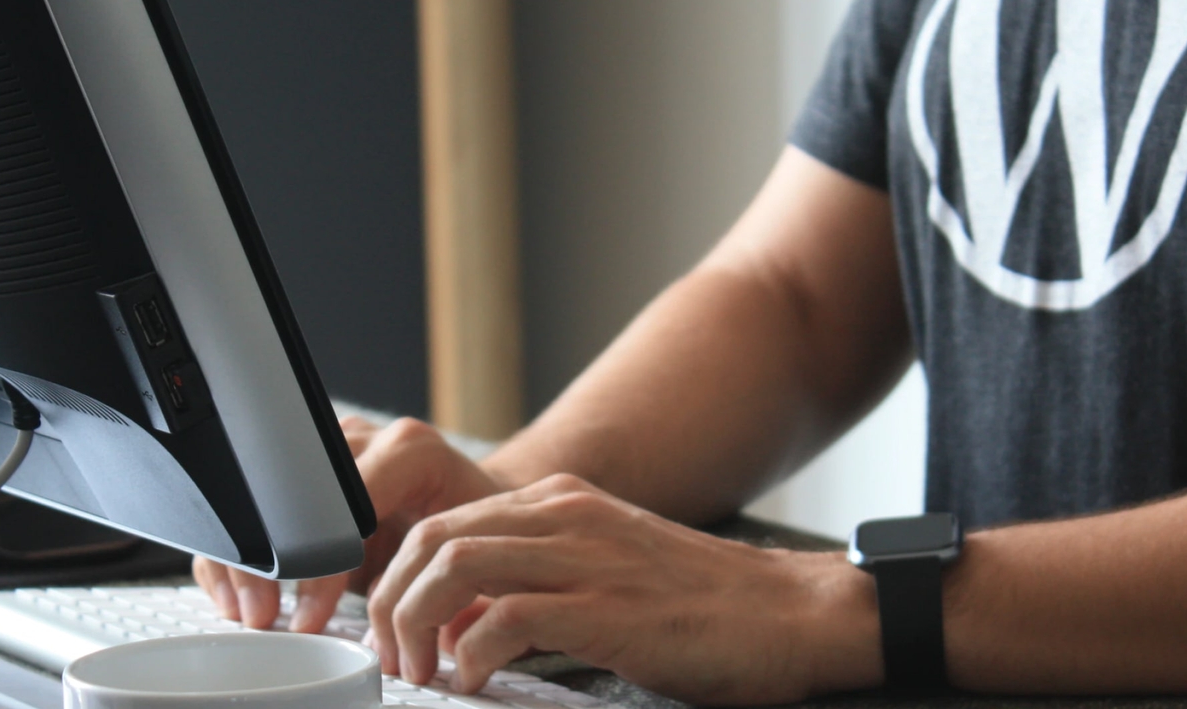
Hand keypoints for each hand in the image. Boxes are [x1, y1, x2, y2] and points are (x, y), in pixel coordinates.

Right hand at [194, 415, 508, 630]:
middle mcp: (367, 438)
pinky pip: (257, 503)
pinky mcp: (307, 467)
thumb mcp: (463, 553)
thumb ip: (426, 581)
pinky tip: (240, 591)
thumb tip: (394, 634)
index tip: (309, 614)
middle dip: (270, 562)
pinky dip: (242, 550)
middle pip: (293, 492)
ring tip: (250, 608)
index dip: (320, 566)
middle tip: (263, 613)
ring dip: (246, 558)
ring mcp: (331, 448)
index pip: (346, 504)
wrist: (479, 504)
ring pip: (264, 494)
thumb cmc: (478, 531)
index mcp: (410, 451)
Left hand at [365, 473, 882, 704]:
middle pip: (432, 537)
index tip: (391, 633)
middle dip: (391, 601)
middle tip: (393, 659)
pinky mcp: (608, 608)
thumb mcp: (605, 576)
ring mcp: (588, 556)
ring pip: (454, 565)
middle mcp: (566, 515)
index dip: (399, 578)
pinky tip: (474, 681)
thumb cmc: (705, 609)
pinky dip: (471, 654)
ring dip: (416, 624)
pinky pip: (505, 619)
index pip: (443, 521)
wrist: (794, 614)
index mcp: (562, 504)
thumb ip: (533, 588)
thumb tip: (457, 629)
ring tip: (421, 671)